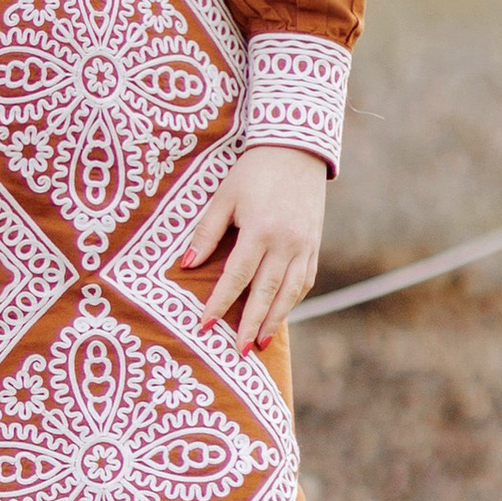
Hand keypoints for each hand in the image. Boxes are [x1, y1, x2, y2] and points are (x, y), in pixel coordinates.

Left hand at [182, 144, 326, 351]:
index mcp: (260, 230)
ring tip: (259, 342)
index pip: (237, 276)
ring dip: (274, 319)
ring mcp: (305, 245)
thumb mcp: (224, 198)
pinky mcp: (315, 244)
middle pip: (266, 291)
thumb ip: (206, 233)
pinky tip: (280, 314)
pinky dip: (292, 299)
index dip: (220, 303)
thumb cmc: (253, 173)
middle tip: (237, 350)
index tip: (205, 326)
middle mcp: (286, 242)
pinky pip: (305, 279)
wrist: (296, 150)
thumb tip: (186, 266)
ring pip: (290, 291)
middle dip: (250, 323)